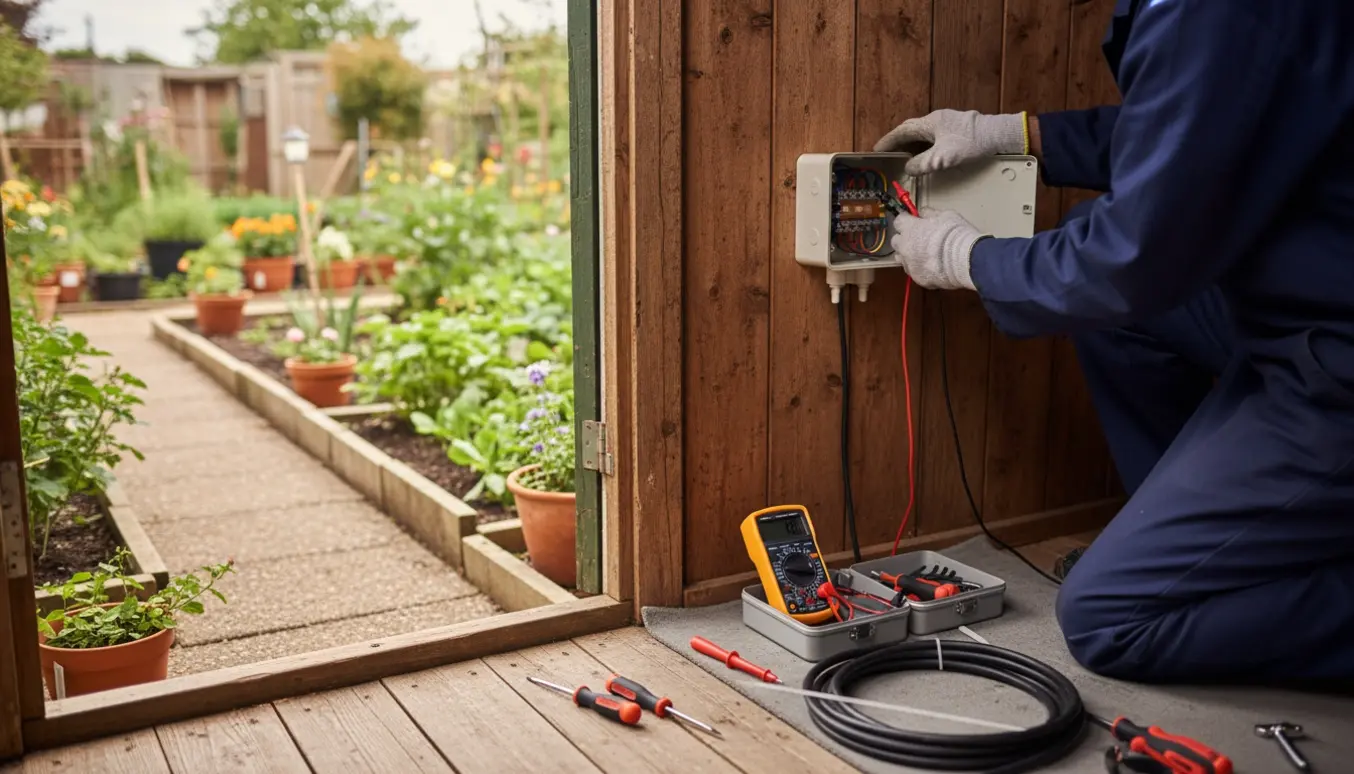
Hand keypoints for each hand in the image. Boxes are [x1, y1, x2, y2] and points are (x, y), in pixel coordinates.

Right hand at [874, 109, 1026, 175]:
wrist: (997, 135)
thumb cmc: (971, 143)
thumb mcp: (943, 157)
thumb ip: (923, 163)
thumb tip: (909, 168)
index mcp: (930, 123)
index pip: (902, 131)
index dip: (888, 141)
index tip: (877, 149)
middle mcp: (936, 120)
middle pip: (911, 130)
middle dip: (898, 142)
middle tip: (888, 153)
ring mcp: (946, 123)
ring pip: (922, 133)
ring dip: (911, 144)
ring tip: (903, 156)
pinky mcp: (955, 129)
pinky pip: (932, 136)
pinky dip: (923, 145)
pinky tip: (926, 153)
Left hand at [889, 208, 986, 290]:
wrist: (965, 259)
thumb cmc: (956, 235)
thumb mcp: (946, 215)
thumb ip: (930, 213)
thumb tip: (924, 213)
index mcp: (910, 228)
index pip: (898, 221)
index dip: (906, 220)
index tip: (912, 219)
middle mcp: (905, 247)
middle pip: (896, 241)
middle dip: (904, 238)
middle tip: (917, 237)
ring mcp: (910, 264)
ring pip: (901, 258)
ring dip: (908, 254)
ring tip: (922, 253)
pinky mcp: (917, 278)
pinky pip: (913, 271)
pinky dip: (919, 268)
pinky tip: (930, 265)